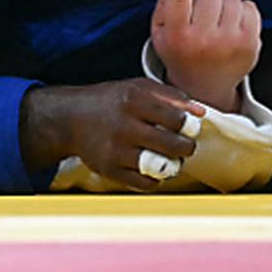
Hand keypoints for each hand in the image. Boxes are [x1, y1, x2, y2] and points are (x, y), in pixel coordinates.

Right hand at [20, 80, 204, 190]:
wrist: (70, 118)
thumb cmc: (111, 101)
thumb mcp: (138, 88)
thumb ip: (171, 96)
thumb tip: (201, 111)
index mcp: (133, 100)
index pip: (176, 119)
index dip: (189, 126)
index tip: (189, 128)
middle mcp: (124, 126)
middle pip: (172, 145)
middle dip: (187, 148)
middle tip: (185, 146)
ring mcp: (116, 150)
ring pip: (161, 167)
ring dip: (174, 166)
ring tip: (172, 160)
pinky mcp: (109, 170)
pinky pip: (145, 183)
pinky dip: (156, 179)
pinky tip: (154, 169)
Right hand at [151, 0, 259, 111]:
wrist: (205, 87)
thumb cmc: (181, 53)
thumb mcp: (161, 32)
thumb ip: (164, 2)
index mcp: (178, 37)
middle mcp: (204, 41)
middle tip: (202, 11)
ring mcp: (230, 43)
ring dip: (224, 3)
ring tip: (218, 19)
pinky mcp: (251, 44)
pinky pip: (250, 7)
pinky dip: (242, 9)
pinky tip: (233, 24)